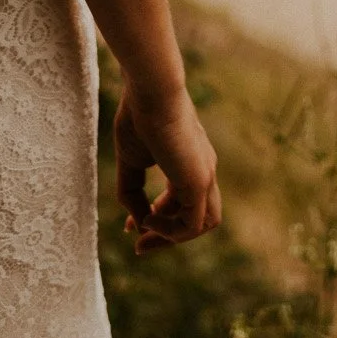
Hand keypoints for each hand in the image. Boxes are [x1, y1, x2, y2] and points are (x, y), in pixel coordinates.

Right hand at [115, 78, 221, 254]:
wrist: (150, 92)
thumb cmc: (139, 118)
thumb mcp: (131, 161)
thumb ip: (133, 191)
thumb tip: (137, 221)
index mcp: (189, 162)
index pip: (181, 201)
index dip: (157, 218)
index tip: (131, 226)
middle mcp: (203, 169)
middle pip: (196, 216)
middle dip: (167, 235)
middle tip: (138, 245)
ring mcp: (205, 175)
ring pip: (203, 223)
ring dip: (173, 237)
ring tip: (145, 234)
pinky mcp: (199, 180)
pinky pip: (193, 224)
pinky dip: (171, 231)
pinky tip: (148, 219)